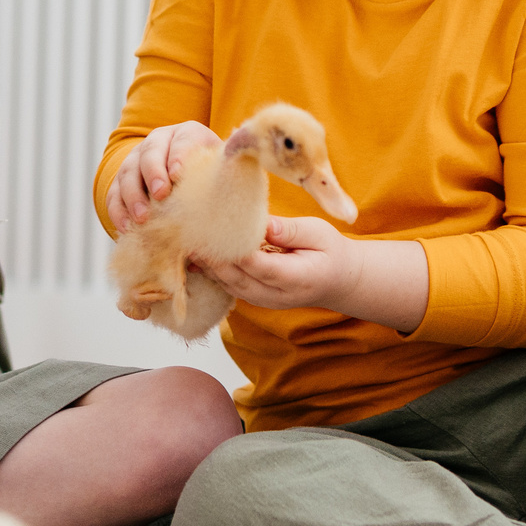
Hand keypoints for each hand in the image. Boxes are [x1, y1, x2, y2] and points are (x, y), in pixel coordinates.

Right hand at [106, 121, 221, 228]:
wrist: (187, 179)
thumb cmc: (211, 177)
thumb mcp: (223, 172)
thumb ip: (231, 181)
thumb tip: (257, 212)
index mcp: (188, 134)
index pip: (184, 140)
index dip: (180, 155)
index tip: (179, 175)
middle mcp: (159, 141)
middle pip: (150, 152)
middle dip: (154, 174)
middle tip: (161, 195)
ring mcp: (136, 160)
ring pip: (127, 173)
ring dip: (133, 196)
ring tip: (143, 218)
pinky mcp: (121, 181)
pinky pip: (113, 194)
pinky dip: (118, 211)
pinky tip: (127, 228)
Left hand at [197, 214, 356, 310]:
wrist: (338, 281)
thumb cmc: (330, 252)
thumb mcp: (320, 233)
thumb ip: (290, 231)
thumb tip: (263, 224)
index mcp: (297, 278)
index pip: (258, 265)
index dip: (234, 249)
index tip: (214, 227)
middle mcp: (277, 296)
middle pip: (237, 278)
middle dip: (213, 257)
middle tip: (191, 234)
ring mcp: (264, 301)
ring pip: (229, 286)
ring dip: (208, 266)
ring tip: (188, 243)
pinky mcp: (255, 298)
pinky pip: (229, 287)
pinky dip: (213, 272)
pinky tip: (198, 256)